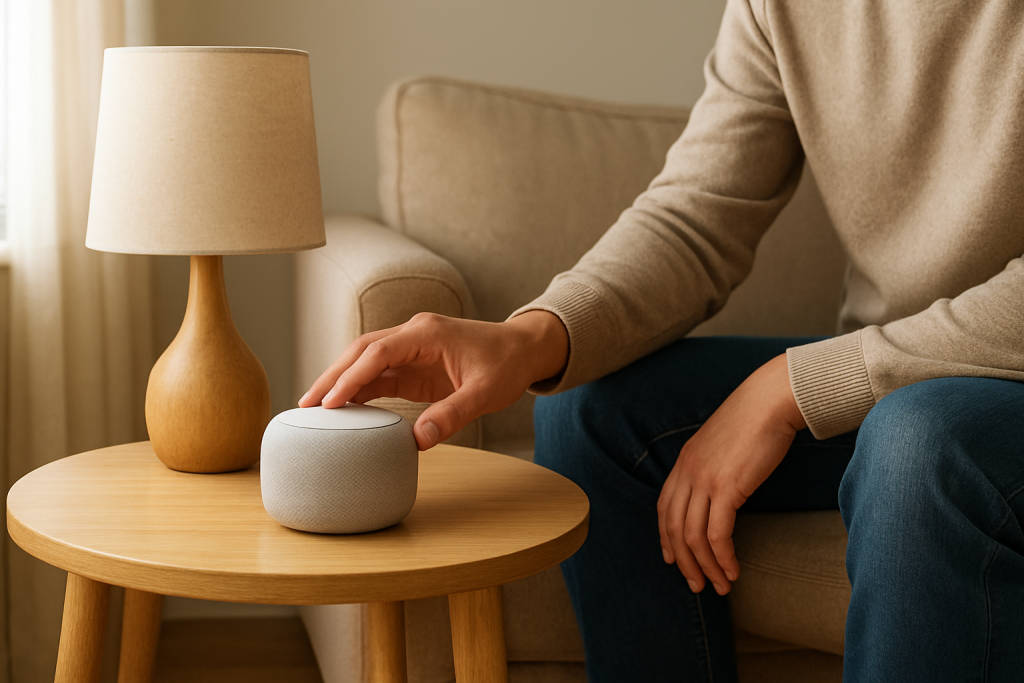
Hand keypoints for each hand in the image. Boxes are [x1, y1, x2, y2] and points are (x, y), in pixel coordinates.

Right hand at [299, 311, 568, 449]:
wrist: (522, 349)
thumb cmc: (507, 365)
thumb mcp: (486, 393)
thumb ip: (452, 414)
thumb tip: (418, 441)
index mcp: (427, 334)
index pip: (378, 353)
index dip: (352, 377)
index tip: (331, 403)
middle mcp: (413, 335)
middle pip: (361, 351)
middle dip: (332, 376)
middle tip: (306, 405)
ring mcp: (411, 349)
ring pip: (365, 362)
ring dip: (341, 382)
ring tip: (314, 410)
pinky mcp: (414, 365)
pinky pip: (379, 375)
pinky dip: (359, 390)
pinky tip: (343, 410)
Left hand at [657, 354, 805, 594]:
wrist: (771, 399)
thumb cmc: (756, 418)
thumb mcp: (724, 442)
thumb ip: (716, 464)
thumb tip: (724, 488)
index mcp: (685, 461)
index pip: (664, 507)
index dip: (667, 537)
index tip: (674, 559)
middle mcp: (688, 471)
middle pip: (674, 527)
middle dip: (684, 562)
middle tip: (697, 585)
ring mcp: (704, 479)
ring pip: (693, 536)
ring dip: (706, 567)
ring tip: (722, 586)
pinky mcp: (727, 487)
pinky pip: (717, 533)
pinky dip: (723, 557)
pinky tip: (733, 570)